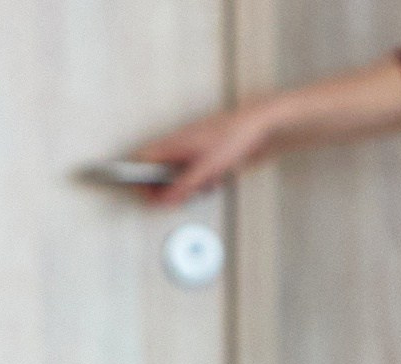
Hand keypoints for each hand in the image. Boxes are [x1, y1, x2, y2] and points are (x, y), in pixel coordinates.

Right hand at [135, 99, 277, 204]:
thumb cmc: (235, 135)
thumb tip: (163, 201)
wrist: (262, 125)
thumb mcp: (206, 168)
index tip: (145, 196)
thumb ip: (182, 187)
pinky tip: (215, 179)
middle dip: (165, 188)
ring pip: (178, 174)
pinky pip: (195, 173)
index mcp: (174, 142)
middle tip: (176, 197)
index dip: (138, 179)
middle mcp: (180, 144)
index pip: (142, 160)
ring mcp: (193, 148)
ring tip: (201, 186)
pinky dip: (201, 181)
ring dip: (186, 186)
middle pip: (159, 170)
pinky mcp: (207, 154)